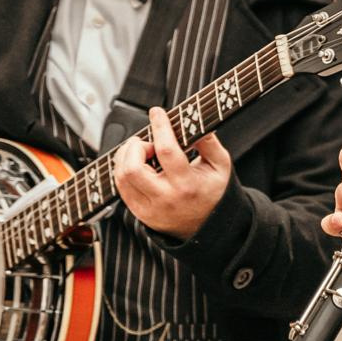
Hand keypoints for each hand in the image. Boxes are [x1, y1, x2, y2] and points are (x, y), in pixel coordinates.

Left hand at [114, 107, 232, 240]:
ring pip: (121, 177)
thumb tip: (194, 122)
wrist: (208, 228)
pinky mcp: (140, 213)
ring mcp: (149, 208)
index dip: (160, 127)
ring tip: (142, 153)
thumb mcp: (221, 166)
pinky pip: (121, 188)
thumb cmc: (214, 193)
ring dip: (126, 157)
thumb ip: (209, 143)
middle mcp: (165, 198)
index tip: (157, 112)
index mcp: (187, 185)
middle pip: (133, 167)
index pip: (166, 151)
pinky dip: (124, 171)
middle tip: (147, 143)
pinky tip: (137, 165)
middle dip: (135, 147)